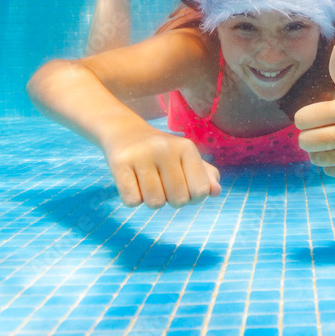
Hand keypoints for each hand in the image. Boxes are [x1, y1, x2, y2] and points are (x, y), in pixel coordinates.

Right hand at [102, 126, 220, 208]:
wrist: (124, 132)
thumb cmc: (162, 152)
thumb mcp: (186, 158)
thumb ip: (205, 176)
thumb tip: (215, 192)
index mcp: (186, 147)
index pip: (200, 190)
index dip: (193, 197)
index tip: (184, 187)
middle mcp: (165, 149)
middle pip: (178, 200)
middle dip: (171, 199)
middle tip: (162, 183)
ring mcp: (141, 155)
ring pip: (155, 203)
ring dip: (151, 200)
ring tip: (147, 181)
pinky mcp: (119, 163)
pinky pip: (132, 201)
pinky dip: (133, 199)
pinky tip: (132, 182)